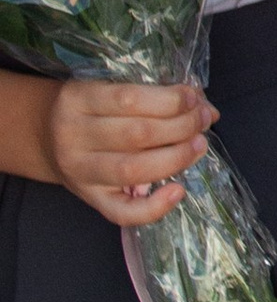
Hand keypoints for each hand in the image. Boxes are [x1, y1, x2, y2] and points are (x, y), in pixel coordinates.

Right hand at [49, 79, 212, 226]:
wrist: (46, 138)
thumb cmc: (89, 109)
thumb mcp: (108, 90)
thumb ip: (152, 95)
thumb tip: (205, 107)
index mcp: (78, 99)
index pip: (129, 99)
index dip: (170, 100)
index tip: (194, 99)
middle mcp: (74, 136)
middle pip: (137, 134)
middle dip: (181, 126)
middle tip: (203, 120)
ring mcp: (80, 171)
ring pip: (133, 169)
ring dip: (176, 157)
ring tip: (198, 145)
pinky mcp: (90, 198)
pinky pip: (122, 212)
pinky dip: (155, 207)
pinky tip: (179, 190)